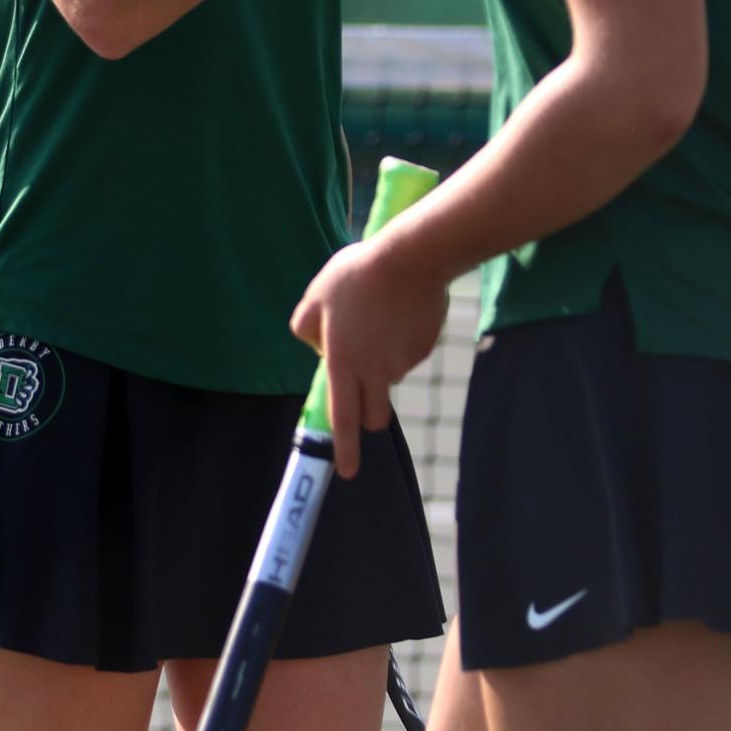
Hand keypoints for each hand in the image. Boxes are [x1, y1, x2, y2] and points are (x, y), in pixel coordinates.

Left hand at [291, 242, 448, 478]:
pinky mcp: (424, 346)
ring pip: (390, 376)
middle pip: (375, 416)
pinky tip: (397, 310)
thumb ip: (306, 327)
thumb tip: (319, 348)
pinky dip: (400, 340)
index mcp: (344, 362)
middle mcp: (376, 371)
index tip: (346, 472)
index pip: (344, 418)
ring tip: (376, 316)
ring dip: (382, 363)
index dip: (344, 449)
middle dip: (368, 418)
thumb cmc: (357, 275)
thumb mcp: (316, 296)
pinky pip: (407, 352)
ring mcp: (403, 361)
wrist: (412, 258)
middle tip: (363, 397)